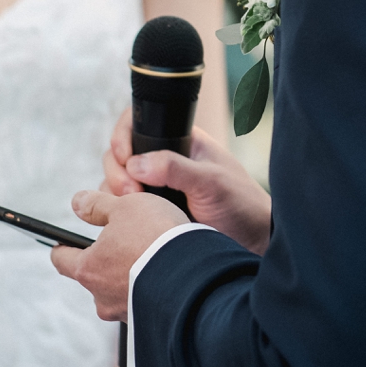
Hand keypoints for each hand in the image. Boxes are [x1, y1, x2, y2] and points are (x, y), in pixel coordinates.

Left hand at [51, 191, 186, 320]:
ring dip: (127, 276)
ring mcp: (123, 312)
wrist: (193, 274)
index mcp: (87, 268)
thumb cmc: (155, 236)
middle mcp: (100, 297)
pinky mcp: (146, 320)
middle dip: (104, 260)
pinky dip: (147, 288)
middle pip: (92, 276)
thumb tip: (77, 202)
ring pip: (117, 291)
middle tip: (122, 242)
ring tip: (150, 258)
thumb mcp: (125, 206)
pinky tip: (163, 273)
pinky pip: (141, 301)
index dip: (61, 247)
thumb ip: (98, 205)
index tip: (62, 242)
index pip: (61, 259)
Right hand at [103, 114, 271, 255]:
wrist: (251, 243)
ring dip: (114, 193)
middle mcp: (163, 161)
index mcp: (180, 141)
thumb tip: (135, 164)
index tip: (124, 157)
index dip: (122, 135)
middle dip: (116, 171)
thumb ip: (176, 169)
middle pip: (120, 154)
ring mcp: (155, 187)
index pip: (137, 124)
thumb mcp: (211, 182)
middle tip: (132, 192)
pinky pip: (122, 207)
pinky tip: (131, 221)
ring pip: (117, 181)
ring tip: (134, 206)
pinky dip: (118, 212)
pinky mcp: (151, 211)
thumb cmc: (240, 204)